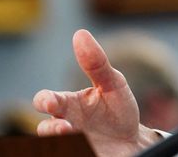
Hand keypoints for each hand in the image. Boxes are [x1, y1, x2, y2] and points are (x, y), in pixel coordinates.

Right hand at [33, 29, 159, 156]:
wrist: (133, 141)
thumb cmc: (117, 109)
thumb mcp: (113, 83)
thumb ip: (96, 62)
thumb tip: (80, 33)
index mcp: (69, 104)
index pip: (46, 100)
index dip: (45, 101)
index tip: (53, 102)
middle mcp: (65, 125)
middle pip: (44, 128)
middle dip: (50, 127)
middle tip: (63, 127)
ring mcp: (72, 142)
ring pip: (51, 143)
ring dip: (59, 140)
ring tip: (74, 135)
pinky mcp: (80, 154)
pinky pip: (67, 153)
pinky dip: (72, 150)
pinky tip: (86, 146)